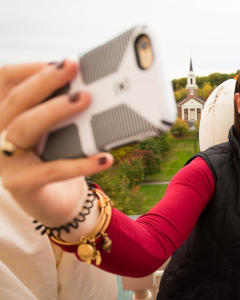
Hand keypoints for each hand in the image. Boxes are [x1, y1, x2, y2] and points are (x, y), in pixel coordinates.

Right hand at [0, 61, 112, 226]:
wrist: (55, 201)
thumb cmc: (56, 156)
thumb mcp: (56, 128)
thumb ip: (61, 107)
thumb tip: (88, 83)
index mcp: (4, 114)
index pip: (5, 81)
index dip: (28, 69)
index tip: (58, 61)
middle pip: (17, 99)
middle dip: (45, 80)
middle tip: (72, 66)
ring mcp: (5, 160)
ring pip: (26, 127)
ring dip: (55, 109)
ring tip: (85, 98)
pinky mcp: (21, 184)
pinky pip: (53, 170)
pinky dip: (81, 163)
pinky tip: (105, 157)